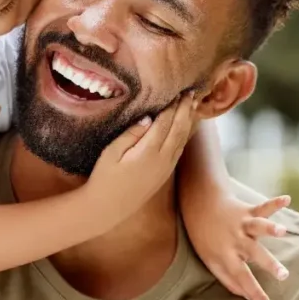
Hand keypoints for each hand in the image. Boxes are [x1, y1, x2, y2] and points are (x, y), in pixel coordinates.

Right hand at [85, 93, 197, 222]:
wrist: (107, 208)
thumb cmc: (104, 177)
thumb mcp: (112, 152)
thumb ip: (131, 134)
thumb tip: (148, 118)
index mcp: (148, 152)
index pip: (165, 123)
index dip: (172, 106)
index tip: (178, 91)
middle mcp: (162, 160)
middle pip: (179, 129)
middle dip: (185, 110)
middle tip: (191, 92)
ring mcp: (166, 168)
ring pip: (182, 140)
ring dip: (189, 121)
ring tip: (193, 105)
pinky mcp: (165, 174)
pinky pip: (179, 150)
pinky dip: (185, 135)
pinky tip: (185, 126)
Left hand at [187, 194, 292, 299]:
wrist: (199, 204)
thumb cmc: (205, 237)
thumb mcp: (210, 261)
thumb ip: (228, 280)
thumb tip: (247, 297)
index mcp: (226, 255)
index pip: (242, 277)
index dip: (254, 291)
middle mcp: (236, 240)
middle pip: (254, 253)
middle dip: (269, 264)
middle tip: (283, 275)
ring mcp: (242, 224)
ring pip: (258, 227)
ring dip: (270, 228)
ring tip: (282, 231)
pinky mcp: (247, 211)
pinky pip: (262, 207)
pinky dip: (275, 203)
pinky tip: (287, 199)